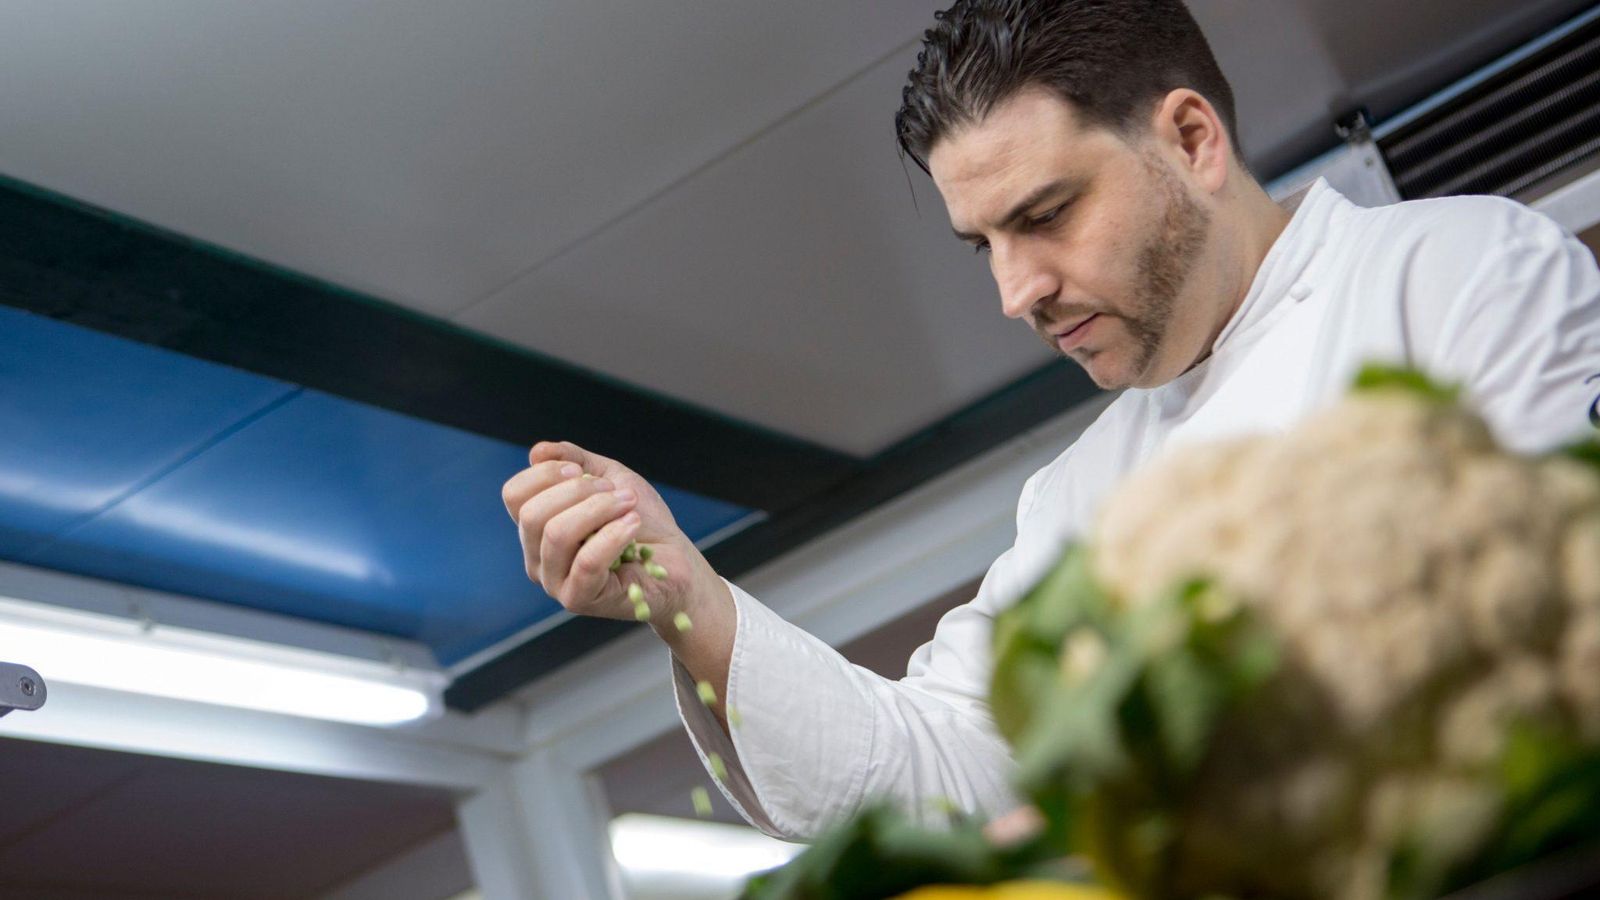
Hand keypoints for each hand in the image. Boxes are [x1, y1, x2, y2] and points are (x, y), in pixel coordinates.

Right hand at [501, 440, 707, 622]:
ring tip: (630, 505)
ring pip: (556, 535)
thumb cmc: (641, 520)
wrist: (677, 561)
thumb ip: (574, 460)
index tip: (580, 470)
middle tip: (616, 491)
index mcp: (537, 528)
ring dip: (599, 509)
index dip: (544, 474)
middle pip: (531, 515)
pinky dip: (614, 535)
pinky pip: (586, 562)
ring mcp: (555, 582)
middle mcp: (537, 558)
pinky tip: (633, 524)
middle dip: (578, 491)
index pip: (514, 495)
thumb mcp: (609, 477)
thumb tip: (537, 452)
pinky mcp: (579, 599)